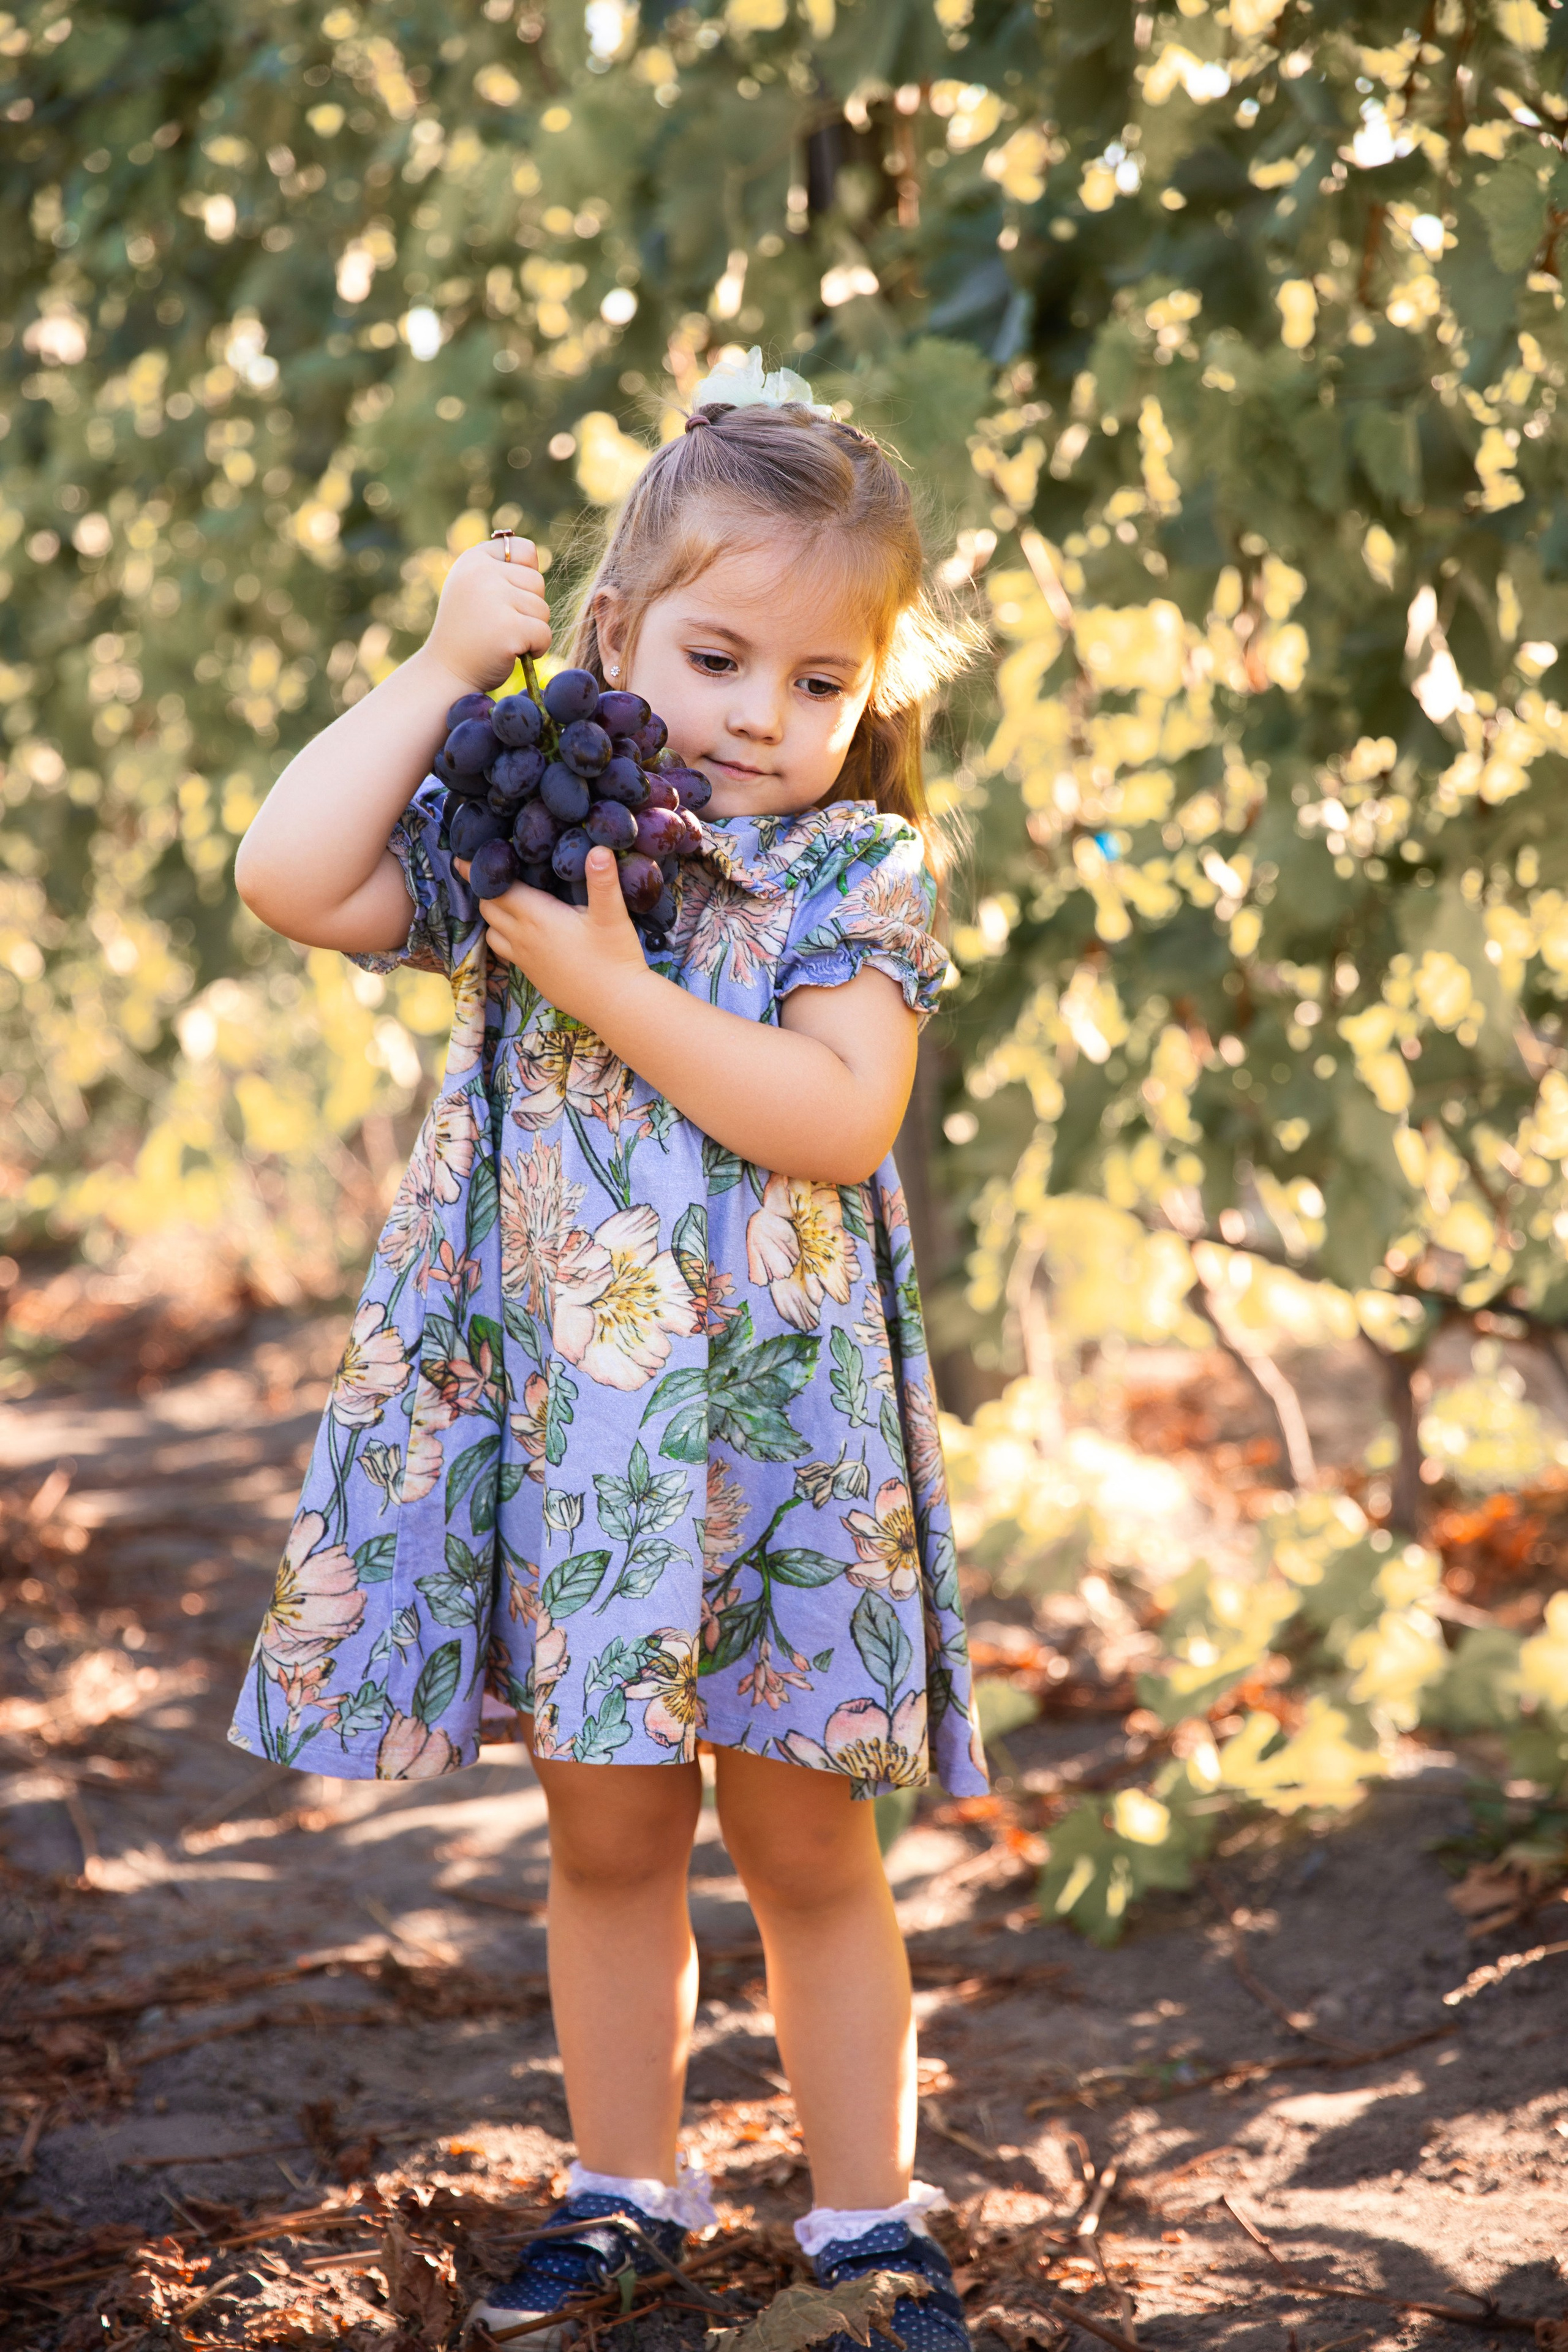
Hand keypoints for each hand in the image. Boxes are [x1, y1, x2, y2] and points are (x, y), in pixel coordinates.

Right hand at [426, 536, 551, 693]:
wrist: (446, 672)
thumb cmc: (468, 632)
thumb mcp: (475, 588)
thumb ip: (500, 570)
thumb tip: (535, 558)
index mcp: (474, 559)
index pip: (526, 550)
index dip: (526, 576)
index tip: (506, 597)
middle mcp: (481, 572)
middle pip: (537, 582)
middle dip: (529, 607)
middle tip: (501, 624)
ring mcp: (494, 599)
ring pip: (543, 609)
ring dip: (532, 628)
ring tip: (504, 638)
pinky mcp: (508, 627)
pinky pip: (544, 633)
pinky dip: (537, 648)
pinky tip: (513, 653)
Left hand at [456, 846, 653, 1026]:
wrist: (616, 1004)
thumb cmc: (615, 957)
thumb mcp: (613, 916)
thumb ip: (603, 881)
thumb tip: (599, 848)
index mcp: (537, 917)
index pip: (496, 889)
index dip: (478, 871)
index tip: (461, 858)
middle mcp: (523, 938)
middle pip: (488, 908)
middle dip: (487, 889)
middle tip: (492, 873)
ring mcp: (525, 960)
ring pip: (491, 933)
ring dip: (494, 916)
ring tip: (507, 902)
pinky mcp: (533, 976)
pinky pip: (506, 952)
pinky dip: (504, 937)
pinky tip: (523, 932)